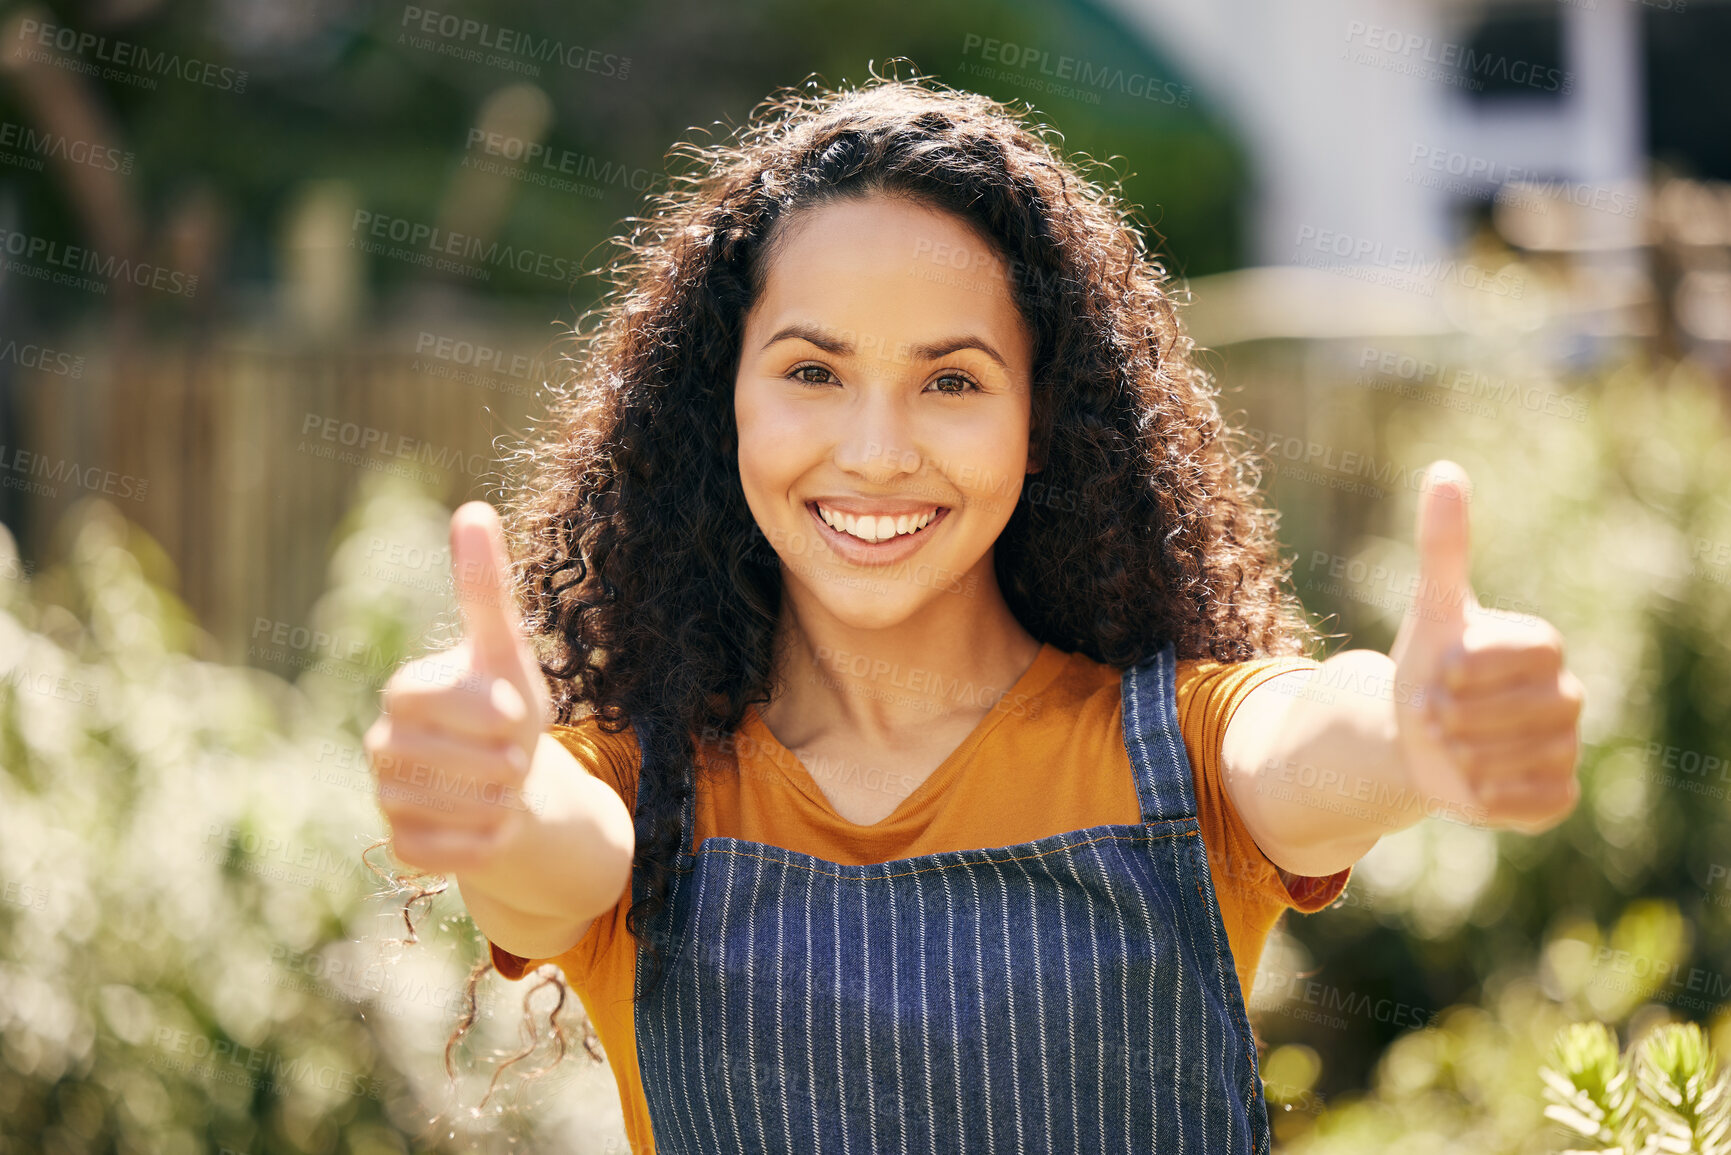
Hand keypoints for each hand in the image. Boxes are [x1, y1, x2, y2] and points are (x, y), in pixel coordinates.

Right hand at [363, 501, 551, 872]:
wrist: (520, 790)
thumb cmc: (511, 715)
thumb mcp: (509, 653)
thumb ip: (485, 590)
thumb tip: (472, 510)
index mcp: (405, 692)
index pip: (423, 698)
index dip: (478, 710)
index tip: (511, 714)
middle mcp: (382, 743)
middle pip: (435, 759)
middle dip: (495, 762)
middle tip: (515, 760)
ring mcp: (385, 796)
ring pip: (440, 807)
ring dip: (493, 803)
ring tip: (503, 789)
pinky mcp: (400, 845)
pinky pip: (436, 852)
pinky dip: (477, 844)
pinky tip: (490, 827)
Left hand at [1387, 461, 1583, 832]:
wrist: (1412, 737)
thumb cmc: (1427, 666)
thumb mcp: (1431, 607)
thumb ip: (1443, 544)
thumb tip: (1445, 469)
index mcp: (1544, 648)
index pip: (1528, 652)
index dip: (1473, 664)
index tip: (1436, 668)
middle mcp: (1566, 697)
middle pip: (1518, 710)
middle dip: (1456, 713)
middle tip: (1428, 713)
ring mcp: (1565, 748)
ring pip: (1517, 756)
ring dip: (1463, 753)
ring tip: (1442, 744)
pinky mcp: (1556, 797)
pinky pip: (1534, 803)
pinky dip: (1490, 797)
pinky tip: (1467, 784)